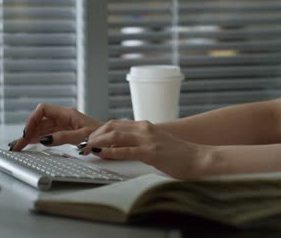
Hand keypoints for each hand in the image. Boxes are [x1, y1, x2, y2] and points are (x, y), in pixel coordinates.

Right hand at [11, 103, 101, 150]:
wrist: (113, 140)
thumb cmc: (103, 136)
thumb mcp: (82, 137)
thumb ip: (63, 137)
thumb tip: (45, 140)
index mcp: (67, 114)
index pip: (43, 110)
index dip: (32, 119)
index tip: (27, 132)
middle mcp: (64, 117)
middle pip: (40, 120)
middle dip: (28, 131)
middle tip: (18, 145)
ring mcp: (64, 125)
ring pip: (42, 128)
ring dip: (31, 136)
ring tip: (19, 146)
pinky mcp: (66, 132)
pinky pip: (48, 134)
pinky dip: (39, 139)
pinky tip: (32, 145)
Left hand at [82, 120, 210, 178]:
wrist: (198, 158)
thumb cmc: (178, 153)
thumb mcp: (155, 143)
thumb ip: (139, 143)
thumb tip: (120, 148)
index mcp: (144, 126)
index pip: (114, 124)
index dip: (97, 131)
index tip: (87, 139)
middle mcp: (144, 129)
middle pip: (110, 127)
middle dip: (92, 135)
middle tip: (81, 145)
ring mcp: (148, 140)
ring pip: (115, 136)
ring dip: (97, 142)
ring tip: (85, 149)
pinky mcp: (151, 152)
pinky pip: (126, 151)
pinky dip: (110, 152)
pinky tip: (101, 154)